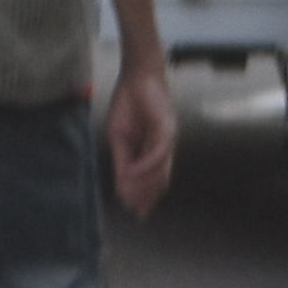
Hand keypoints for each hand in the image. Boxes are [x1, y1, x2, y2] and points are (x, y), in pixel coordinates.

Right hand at [104, 60, 176, 217]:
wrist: (136, 76)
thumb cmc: (127, 103)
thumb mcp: (119, 137)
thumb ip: (123, 160)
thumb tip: (122, 184)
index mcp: (152, 150)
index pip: (152, 179)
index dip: (144, 196)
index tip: (135, 212)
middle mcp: (163, 147)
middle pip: (158, 178)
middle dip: (146, 196)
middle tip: (136, 211)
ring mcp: (167, 138)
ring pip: (160, 169)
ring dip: (145, 185)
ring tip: (132, 198)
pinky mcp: (168, 127)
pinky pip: (158, 152)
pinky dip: (145, 165)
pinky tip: (132, 173)